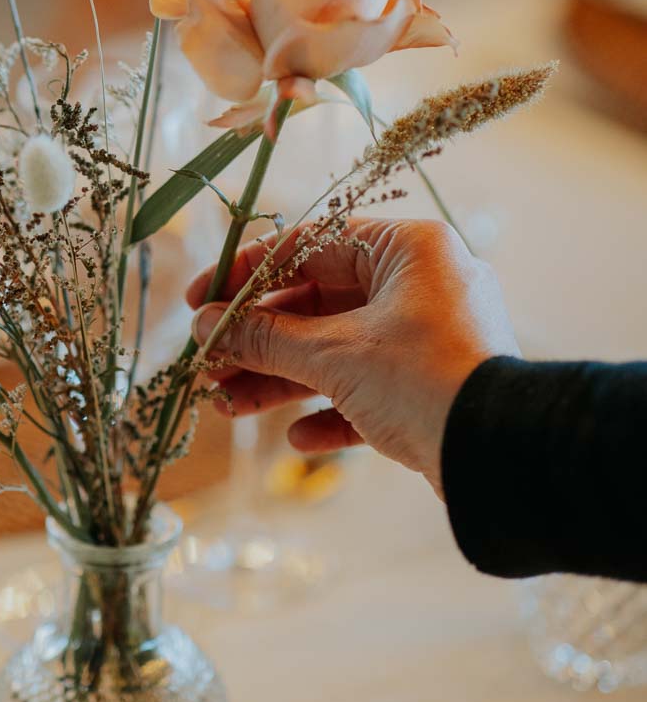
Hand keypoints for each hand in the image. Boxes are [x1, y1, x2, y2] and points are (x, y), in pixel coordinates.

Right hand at [187, 218, 519, 495]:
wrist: (501, 456)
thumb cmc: (423, 380)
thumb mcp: (333, 355)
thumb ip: (265, 338)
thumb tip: (206, 327)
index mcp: (407, 249)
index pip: (309, 245)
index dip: (246, 274)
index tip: (200, 302)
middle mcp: (422, 284)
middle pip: (317, 303)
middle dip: (259, 341)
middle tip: (208, 364)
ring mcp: (430, 337)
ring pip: (337, 351)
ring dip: (281, 379)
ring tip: (228, 405)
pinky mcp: (433, 387)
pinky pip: (369, 390)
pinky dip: (331, 411)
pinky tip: (298, 439)